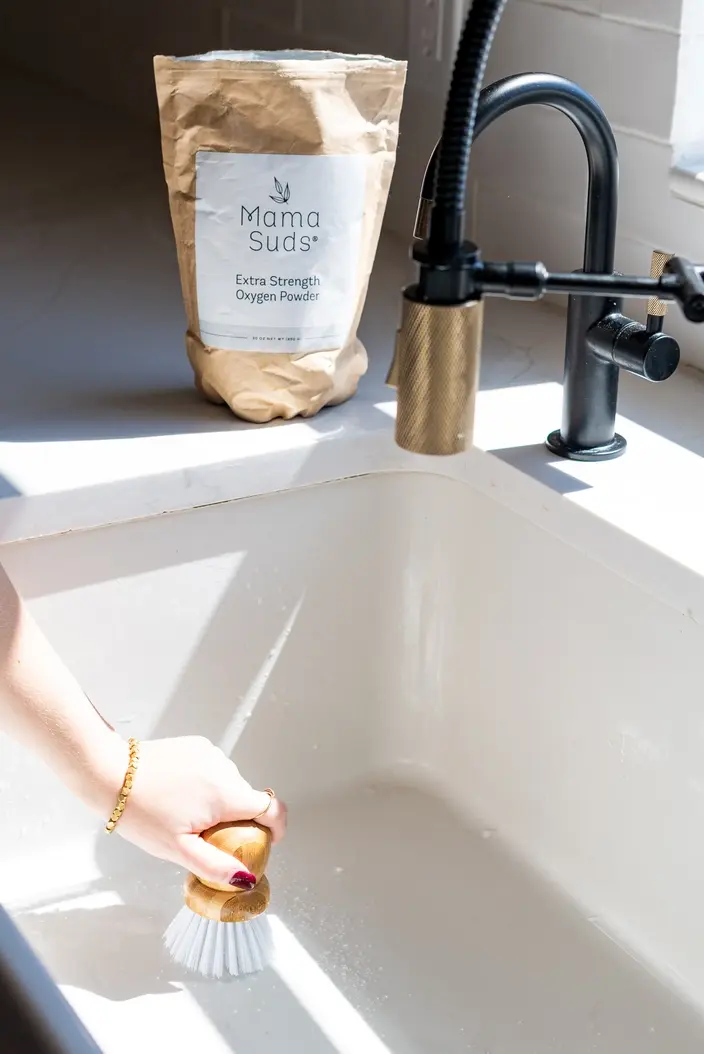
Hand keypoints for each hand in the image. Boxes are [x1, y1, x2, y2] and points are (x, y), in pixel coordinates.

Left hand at [94, 735, 286, 888]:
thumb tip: (246, 879)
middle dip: (237, 820)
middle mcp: (225, 769)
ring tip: (185, 814)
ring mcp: (211, 753)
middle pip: (247, 799)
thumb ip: (216, 865)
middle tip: (206, 837)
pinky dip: (206, 784)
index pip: (272, 808)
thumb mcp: (178, 849)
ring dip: (220, 801)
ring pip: (230, 784)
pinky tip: (180, 794)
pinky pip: (214, 769)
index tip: (269, 841)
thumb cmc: (141, 815)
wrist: (111, 774)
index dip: (277, 827)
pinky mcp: (197, 745)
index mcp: (225, 795)